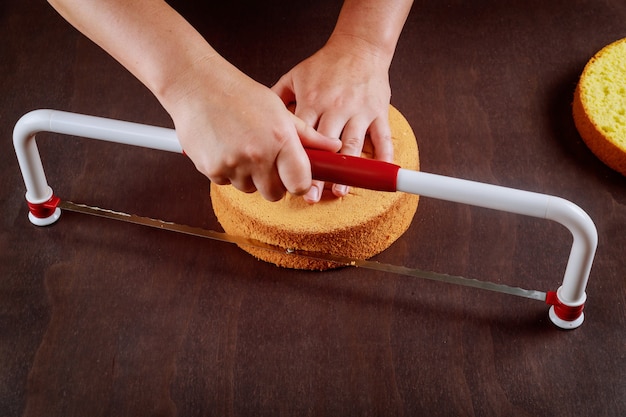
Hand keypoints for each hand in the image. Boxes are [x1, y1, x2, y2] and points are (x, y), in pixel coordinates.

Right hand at [166, 55, 340, 201]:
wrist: (196, 86)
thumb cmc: (239, 94)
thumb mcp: (279, 110)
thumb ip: (307, 135)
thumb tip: (333, 148)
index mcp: (280, 139)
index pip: (299, 184)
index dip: (299, 184)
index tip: (295, 177)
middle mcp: (258, 155)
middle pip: (275, 194)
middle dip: (273, 182)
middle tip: (266, 160)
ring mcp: (233, 165)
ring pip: (250, 189)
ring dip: (249, 176)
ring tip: (242, 147)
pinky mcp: (212, 170)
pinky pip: (227, 183)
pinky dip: (228, 171)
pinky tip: (225, 147)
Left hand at [272, 36, 393, 202]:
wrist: (359, 47)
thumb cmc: (325, 65)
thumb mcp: (295, 76)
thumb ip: (277, 98)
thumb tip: (257, 121)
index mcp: (313, 100)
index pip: (302, 135)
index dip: (296, 159)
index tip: (289, 179)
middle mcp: (336, 107)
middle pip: (326, 146)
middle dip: (319, 172)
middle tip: (309, 196)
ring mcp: (359, 111)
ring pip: (353, 145)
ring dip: (347, 170)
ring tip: (338, 192)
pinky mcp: (379, 112)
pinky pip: (383, 137)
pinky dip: (383, 157)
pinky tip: (379, 175)